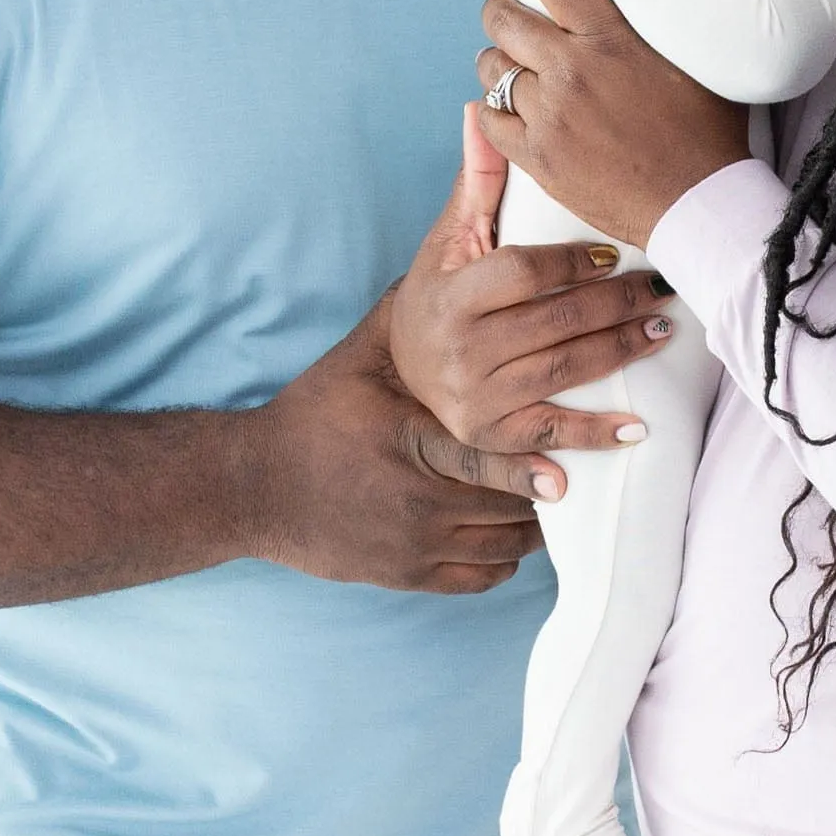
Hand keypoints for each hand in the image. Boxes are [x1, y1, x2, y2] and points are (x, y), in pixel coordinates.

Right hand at [239, 301, 552, 593]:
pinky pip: (478, 578)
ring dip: (533, 526)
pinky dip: (504, 560)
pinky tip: (515, 534)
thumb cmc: (310, 415)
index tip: (567, 475)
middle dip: (547, 490)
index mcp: (408, 445)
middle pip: (506, 508)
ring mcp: (413, 546)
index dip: (527, 470)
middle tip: (582, 468)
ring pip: (501, 547)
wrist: (253, 487)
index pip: (481, 461)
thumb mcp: (354, 360)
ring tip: (556, 496)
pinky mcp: (407, 577)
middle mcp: (415, 502)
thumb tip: (450, 258)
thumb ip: (404, 316)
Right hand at [386, 110, 680, 476]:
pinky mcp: (491, 434)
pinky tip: (635, 429)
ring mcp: (476, 398)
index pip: (521, 273)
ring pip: (563, 370)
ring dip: (620, 351)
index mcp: (453, 296)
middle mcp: (461, 349)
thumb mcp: (449, 239)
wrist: (403, 370)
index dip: (570, 262)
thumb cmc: (440, 293)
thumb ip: (477, 182)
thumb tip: (481, 109)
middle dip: (616, 302)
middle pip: (554, 321)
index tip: (610, 253)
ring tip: (663, 330)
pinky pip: (548, 433)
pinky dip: (593, 435)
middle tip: (663, 287)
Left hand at [477, 0, 751, 249]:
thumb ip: (672, 23)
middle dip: (500, 10)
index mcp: (609, 38)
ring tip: (510, 64)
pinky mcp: (538, 158)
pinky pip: (490, 120)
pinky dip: (491, 110)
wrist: (699, 204)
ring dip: (497, 61)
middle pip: (503, 18)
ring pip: (492, 68)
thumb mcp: (698, 62)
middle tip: (509, 13)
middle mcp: (571, 70)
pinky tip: (505, 108)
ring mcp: (549, 115)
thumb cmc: (709, 134)